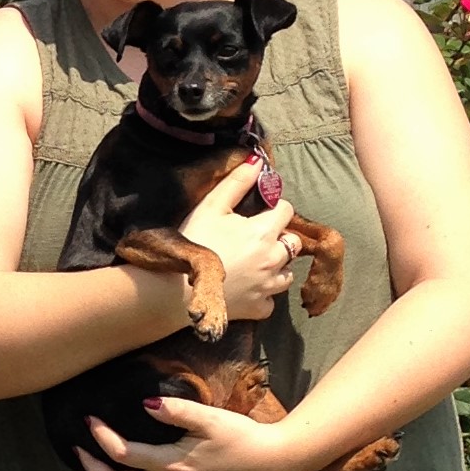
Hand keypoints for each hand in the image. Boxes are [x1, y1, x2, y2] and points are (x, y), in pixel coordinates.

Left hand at [75, 400, 301, 470]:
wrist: (268, 463)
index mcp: (173, 465)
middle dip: (92, 470)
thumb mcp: (210, 418)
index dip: (101, 437)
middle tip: (77, 448)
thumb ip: (176, 410)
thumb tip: (145, 403)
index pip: (124, 455)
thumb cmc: (240, 437)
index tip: (90, 418)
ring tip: (88, 467)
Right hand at [177, 160, 297, 321]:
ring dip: (276, 266)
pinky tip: (246, 287)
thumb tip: (258, 161)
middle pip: (293, 242)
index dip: (274, 207)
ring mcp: (268, 287)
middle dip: (279, 237)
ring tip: (252, 262)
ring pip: (287, 273)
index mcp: (264, 232)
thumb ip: (237, 182)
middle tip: (254, 237)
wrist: (176, 288)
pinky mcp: (259, 309)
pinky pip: (271, 300)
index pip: (286, 210)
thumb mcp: (211, 205)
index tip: (258, 210)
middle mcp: (274, 260)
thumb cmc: (193, 241)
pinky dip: (263, 294)